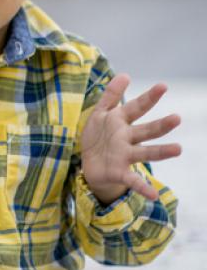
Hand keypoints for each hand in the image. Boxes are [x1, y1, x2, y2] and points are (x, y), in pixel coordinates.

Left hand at [81, 75, 181, 202]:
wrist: (90, 165)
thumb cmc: (99, 137)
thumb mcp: (101, 114)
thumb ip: (111, 95)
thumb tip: (125, 74)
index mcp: (120, 123)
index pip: (136, 108)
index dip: (148, 97)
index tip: (164, 86)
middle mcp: (127, 139)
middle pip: (146, 130)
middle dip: (161, 125)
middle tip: (177, 118)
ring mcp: (125, 156)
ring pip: (145, 153)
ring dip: (161, 152)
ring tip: (178, 149)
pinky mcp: (120, 173)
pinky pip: (132, 180)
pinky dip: (143, 188)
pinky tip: (153, 195)